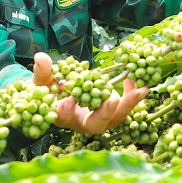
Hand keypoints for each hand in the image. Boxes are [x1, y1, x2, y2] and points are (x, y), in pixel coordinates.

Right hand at [32, 52, 147, 134]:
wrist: (66, 94)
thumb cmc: (51, 90)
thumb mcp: (43, 81)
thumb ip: (43, 72)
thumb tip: (40, 58)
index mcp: (64, 117)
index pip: (63, 118)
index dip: (65, 112)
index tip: (67, 102)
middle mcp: (84, 122)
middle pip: (95, 124)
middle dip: (104, 114)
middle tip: (111, 101)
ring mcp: (101, 118)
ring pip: (116, 117)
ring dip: (129, 104)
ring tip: (141, 90)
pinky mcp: (113, 111)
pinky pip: (126, 105)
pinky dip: (132, 94)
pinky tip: (136, 79)